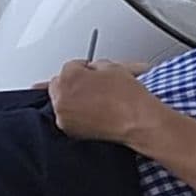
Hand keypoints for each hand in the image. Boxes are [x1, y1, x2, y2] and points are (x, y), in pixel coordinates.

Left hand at [45, 60, 165, 144]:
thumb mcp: (112, 68)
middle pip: (59, 83)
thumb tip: (91, 69)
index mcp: (70, 77)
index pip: (70, 66)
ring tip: (92, 99)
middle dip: (72, 82)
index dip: (84, 68)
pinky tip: (90, 111)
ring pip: (60, 100)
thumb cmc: (128, 97)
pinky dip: (74, 113)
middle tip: (89, 85)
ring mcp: (63, 115)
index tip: (91, 72)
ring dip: (71, 98)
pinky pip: (65, 116)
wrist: (137, 120)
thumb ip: (95, 65)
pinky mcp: (68, 129)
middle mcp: (62, 97)